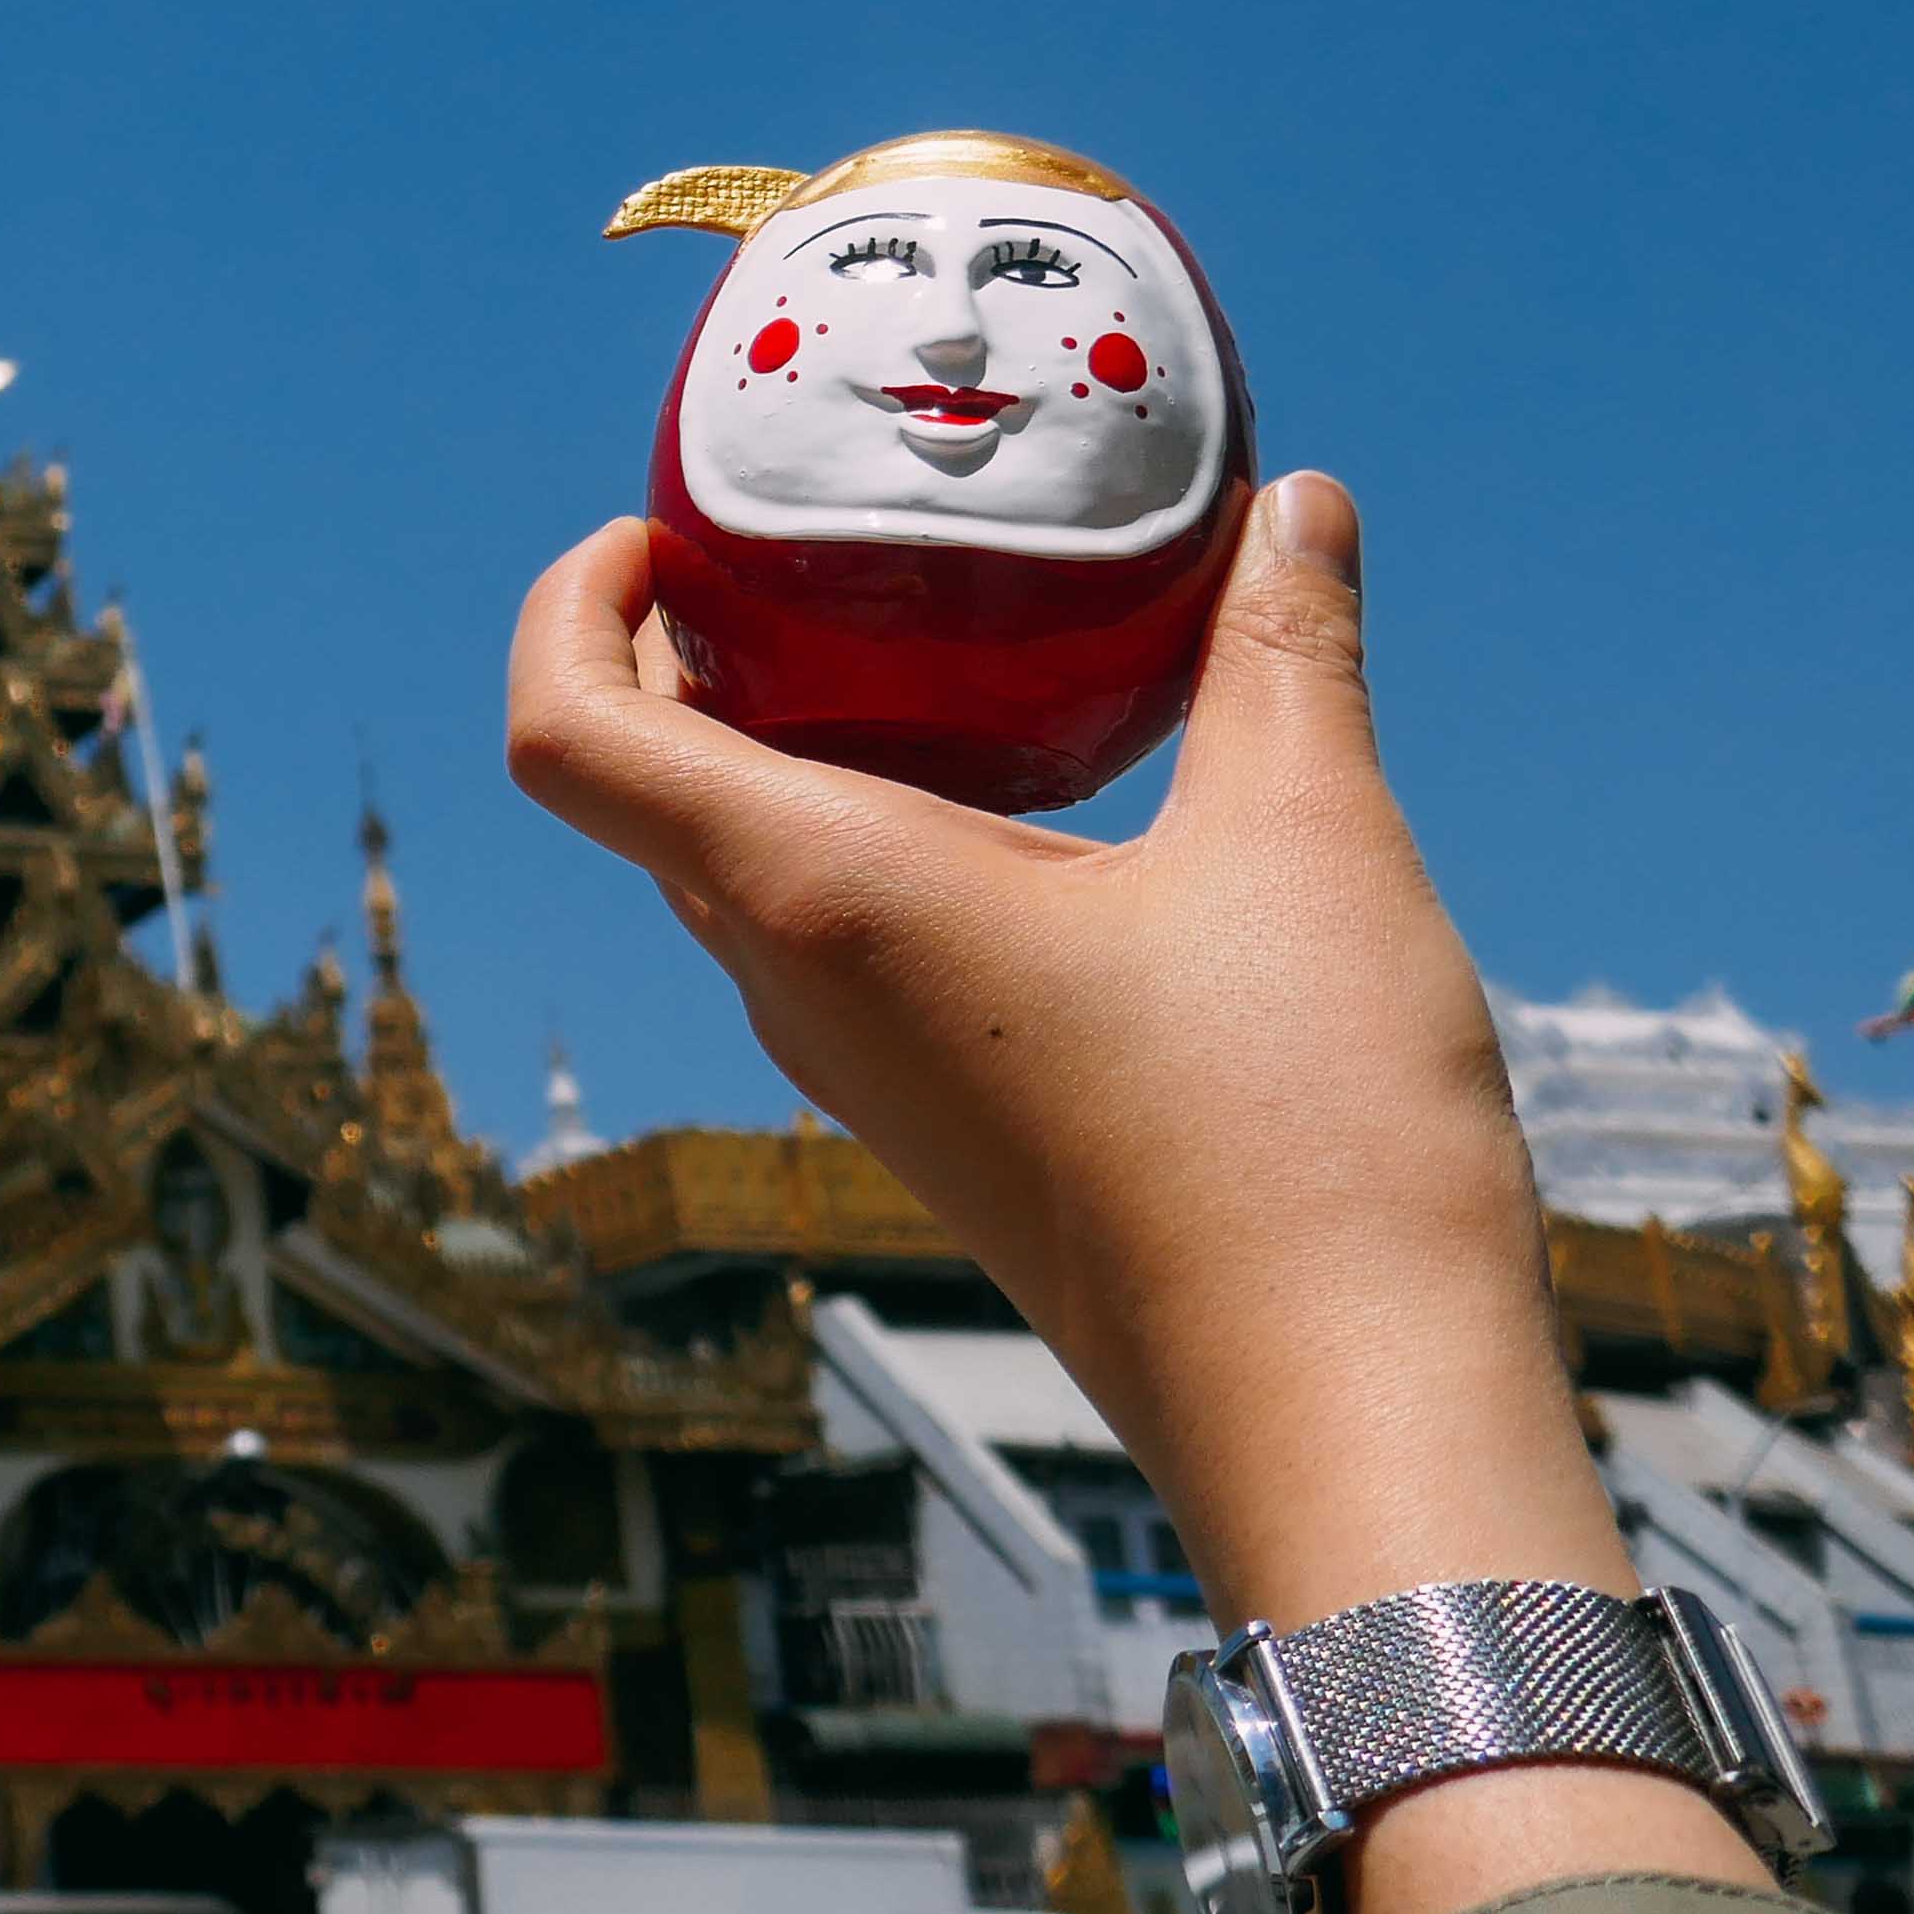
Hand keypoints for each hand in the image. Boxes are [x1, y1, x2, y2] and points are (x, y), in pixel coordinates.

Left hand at [507, 471, 1755, 1913]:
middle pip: (644, 792)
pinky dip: (861, 840)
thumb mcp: (1310, 841)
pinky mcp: (932, 1123)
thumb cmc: (1307, 1138)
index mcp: (821, 895)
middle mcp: (798, 988)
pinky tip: (1010, 798)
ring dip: (773, 750)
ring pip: (737, 874)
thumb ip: (1283, 652)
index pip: (569, 734)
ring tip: (908, 644)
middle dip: (678, 654)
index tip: (661, 532)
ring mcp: (857, 1070)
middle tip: (798, 552)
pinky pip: (829, 950)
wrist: (1345, 1413)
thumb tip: (1300, 499)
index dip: (567, 608)